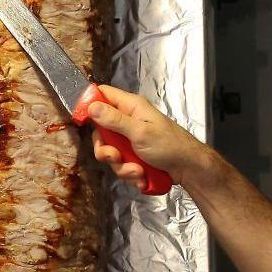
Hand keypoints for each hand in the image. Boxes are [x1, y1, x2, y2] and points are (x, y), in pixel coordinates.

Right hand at [89, 85, 211, 189]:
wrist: (189, 169)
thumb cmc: (170, 145)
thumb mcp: (140, 132)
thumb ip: (115, 120)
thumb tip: (92, 106)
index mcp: (131, 107)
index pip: (102, 95)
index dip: (89, 104)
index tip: (82, 121)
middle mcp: (129, 121)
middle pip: (101, 131)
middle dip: (107, 150)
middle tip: (116, 157)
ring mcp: (131, 140)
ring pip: (111, 153)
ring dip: (122, 167)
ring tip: (138, 171)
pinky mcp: (134, 156)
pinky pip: (121, 165)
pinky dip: (130, 174)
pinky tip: (143, 176)